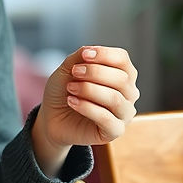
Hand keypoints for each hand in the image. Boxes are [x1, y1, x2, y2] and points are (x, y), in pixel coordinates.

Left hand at [31, 46, 139, 175]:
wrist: (53, 117)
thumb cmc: (65, 90)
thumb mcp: (68, 69)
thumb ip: (79, 57)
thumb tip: (89, 50)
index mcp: (122, 74)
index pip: (122, 59)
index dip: (104, 54)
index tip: (84, 55)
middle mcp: (129, 93)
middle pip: (121, 79)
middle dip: (94, 72)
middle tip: (74, 73)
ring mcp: (124, 113)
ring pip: (115, 98)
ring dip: (89, 90)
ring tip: (70, 88)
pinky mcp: (115, 131)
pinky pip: (107, 118)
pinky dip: (87, 107)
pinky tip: (72, 102)